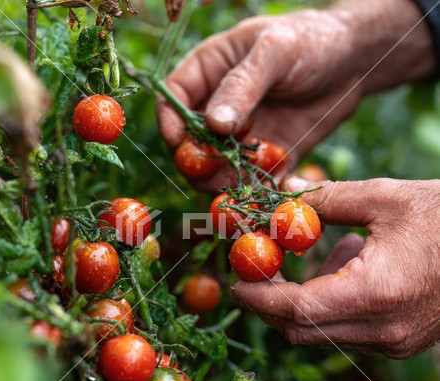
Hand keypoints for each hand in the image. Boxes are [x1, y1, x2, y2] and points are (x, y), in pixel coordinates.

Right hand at [157, 0, 434, 190]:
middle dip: (195, 161)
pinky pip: (249, 179)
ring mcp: (241, 135)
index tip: (178, 141)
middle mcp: (219, 107)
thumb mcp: (275, 51)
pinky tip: (259, 196)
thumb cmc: (312, 41)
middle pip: (190, 141)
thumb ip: (242, 86)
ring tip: (236, 188)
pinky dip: (250, 191)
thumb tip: (213, 125)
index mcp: (210, 71)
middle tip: (210, 173)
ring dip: (220, 181)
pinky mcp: (264, 156)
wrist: (354, 63)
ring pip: (215, 167)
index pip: (173, 99)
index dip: (170, 122)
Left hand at [231, 177, 439, 358]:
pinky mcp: (400, 339)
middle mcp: (384, 329)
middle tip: (255, 267)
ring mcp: (394, 341)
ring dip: (297, 299)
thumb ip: (325, 199)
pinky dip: (325, 303)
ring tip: (300, 256)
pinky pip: (345, 329)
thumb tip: (282, 199)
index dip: (259, 296)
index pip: (296, 309)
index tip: (235, 281)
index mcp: (377, 294)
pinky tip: (340, 264)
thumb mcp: (383, 197)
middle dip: (269, 301)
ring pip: (321, 333)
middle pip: (302, 329)